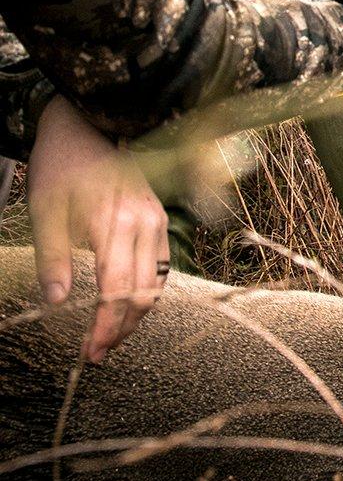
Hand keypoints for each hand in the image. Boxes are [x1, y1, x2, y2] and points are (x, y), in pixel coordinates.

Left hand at [26, 97, 168, 362]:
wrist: (84, 127)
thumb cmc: (61, 167)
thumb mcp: (44, 212)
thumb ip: (53, 259)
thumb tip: (56, 304)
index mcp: (114, 222)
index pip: (116, 290)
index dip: (104, 326)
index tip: (89, 351)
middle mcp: (144, 223)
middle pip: (142, 293)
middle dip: (121, 328)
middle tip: (98, 353)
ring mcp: (157, 219)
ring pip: (157, 283)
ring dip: (136, 314)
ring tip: (111, 335)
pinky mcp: (159, 217)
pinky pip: (161, 265)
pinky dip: (147, 291)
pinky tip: (126, 304)